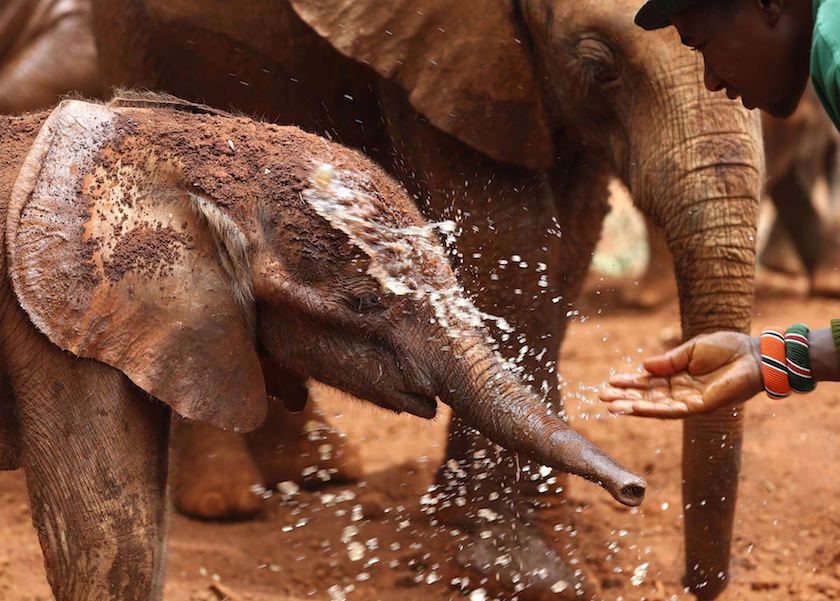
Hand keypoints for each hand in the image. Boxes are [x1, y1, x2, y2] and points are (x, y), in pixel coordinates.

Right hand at [599, 332, 762, 417]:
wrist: (754, 356)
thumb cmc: (728, 349)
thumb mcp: (691, 349)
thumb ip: (668, 360)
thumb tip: (643, 365)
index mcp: (678, 376)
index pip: (649, 382)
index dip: (630, 382)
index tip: (610, 381)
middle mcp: (682, 391)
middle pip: (648, 397)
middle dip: (625, 397)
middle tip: (602, 397)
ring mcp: (690, 401)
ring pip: (656, 407)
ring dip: (633, 406)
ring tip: (611, 406)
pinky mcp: (700, 407)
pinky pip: (672, 411)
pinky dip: (652, 410)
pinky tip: (635, 407)